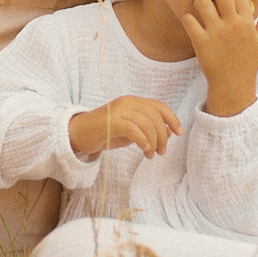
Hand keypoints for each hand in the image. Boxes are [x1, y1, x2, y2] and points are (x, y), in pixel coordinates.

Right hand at [68, 96, 182, 158]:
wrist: (78, 134)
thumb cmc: (105, 133)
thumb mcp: (131, 130)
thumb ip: (147, 128)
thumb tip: (168, 132)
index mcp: (134, 102)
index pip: (159, 106)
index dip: (172, 119)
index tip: (179, 133)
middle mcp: (128, 102)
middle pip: (155, 116)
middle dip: (163, 136)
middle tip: (161, 152)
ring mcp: (119, 110)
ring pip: (147, 123)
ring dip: (153, 142)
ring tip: (150, 155)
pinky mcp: (111, 121)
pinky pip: (133, 129)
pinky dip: (142, 140)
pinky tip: (144, 149)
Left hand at [183, 0, 257, 115]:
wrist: (232, 86)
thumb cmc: (247, 65)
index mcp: (246, 23)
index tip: (228, 4)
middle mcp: (232, 25)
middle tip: (212, 1)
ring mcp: (215, 32)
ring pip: (202, 2)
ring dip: (199, 4)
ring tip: (200, 12)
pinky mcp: (200, 41)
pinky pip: (188, 19)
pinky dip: (188, 20)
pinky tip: (192, 26)